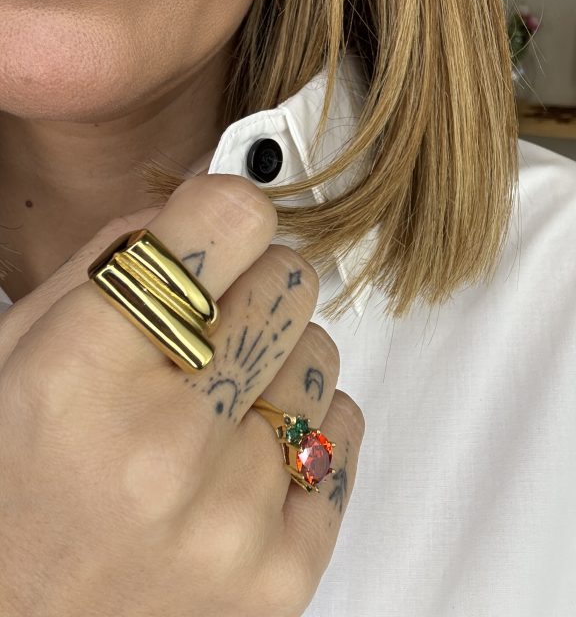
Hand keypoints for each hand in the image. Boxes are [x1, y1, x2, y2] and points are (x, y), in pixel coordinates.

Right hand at [0, 173, 364, 616]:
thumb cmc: (12, 488)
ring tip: (213, 408)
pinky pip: (344, 431)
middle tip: (208, 328)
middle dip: (252, 287)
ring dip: (273, 363)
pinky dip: (304, 428)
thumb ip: (112, 260)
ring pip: (321, 352)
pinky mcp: (284, 572)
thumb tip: (211, 201)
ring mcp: (233, 517)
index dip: (228, 214)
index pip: (228, 220)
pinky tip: (244, 455)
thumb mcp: (19, 352)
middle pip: (291, 279)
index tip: (220, 232)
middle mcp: (164, 447)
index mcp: (82, 374)